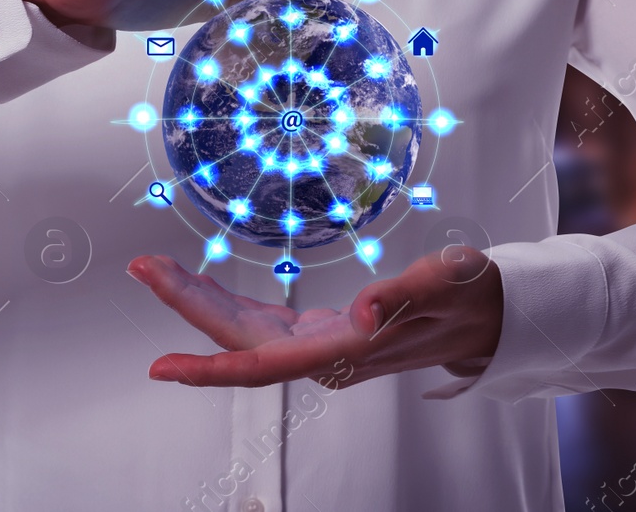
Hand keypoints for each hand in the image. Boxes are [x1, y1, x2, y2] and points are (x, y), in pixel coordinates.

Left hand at [125, 246, 502, 388]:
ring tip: (159, 270)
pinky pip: (263, 324)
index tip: (162, 366)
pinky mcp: (323, 333)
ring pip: (247, 332)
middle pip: (241, 342)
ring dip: (201, 304)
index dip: (209, 368)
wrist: (491, 318)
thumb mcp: (446, 284)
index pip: (265, 365)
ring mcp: (322, 346)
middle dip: (189, 307)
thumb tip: (360, 309)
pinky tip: (206, 287)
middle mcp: (326, 356)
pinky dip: (229, 303)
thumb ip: (402, 296)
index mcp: (348, 351)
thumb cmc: (470, 299)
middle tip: (144, 268)